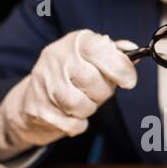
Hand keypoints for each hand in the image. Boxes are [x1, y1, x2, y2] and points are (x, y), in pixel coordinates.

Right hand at [0, 30, 136, 149]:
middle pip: (92, 81)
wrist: (32, 98)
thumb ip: (114, 55)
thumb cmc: (72, 77)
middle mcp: (56, 58)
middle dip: (102, 93)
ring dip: (89, 109)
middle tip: (97, 92)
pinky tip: (71, 115)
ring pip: (80, 104)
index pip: (99, 50)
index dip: (120, 68)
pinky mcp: (37, 108)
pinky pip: (71, 124)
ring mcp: (44, 83)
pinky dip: (78, 125)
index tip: (129, 81)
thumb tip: (134, 52)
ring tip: (83, 102)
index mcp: (75, 43)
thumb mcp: (93, 59)